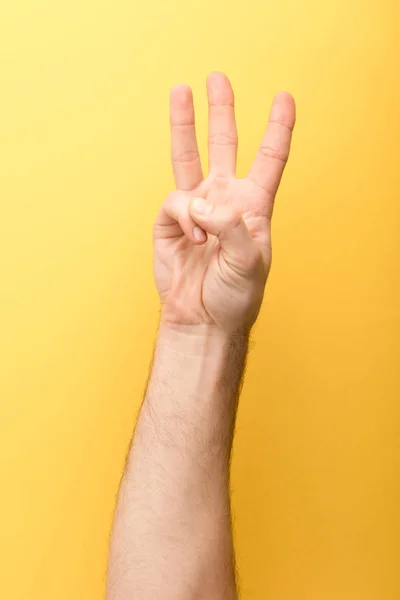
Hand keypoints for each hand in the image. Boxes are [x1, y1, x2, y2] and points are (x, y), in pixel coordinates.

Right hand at [153, 72, 294, 333]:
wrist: (202, 319)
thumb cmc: (234, 295)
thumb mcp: (250, 262)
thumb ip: (230, 226)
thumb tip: (201, 202)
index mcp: (253, 206)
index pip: (268, 159)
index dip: (278, 129)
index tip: (284, 98)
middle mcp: (224, 200)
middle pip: (224, 146)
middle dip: (222, 112)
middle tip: (217, 78)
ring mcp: (195, 209)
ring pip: (188, 157)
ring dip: (185, 124)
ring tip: (180, 91)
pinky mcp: (171, 222)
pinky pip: (176, 203)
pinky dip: (185, 219)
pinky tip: (193, 241)